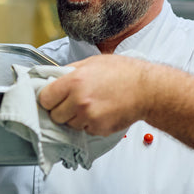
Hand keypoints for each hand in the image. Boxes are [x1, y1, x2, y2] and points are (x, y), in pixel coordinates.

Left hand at [36, 55, 152, 135]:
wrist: (148, 90)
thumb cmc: (124, 73)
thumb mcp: (92, 62)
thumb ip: (70, 71)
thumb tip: (53, 78)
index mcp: (74, 82)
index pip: (44, 98)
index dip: (48, 98)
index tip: (52, 97)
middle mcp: (79, 101)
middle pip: (54, 115)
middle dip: (60, 109)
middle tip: (72, 102)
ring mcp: (88, 117)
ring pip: (68, 124)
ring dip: (74, 118)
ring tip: (90, 105)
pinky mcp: (98, 129)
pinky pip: (84, 130)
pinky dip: (88, 124)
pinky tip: (100, 112)